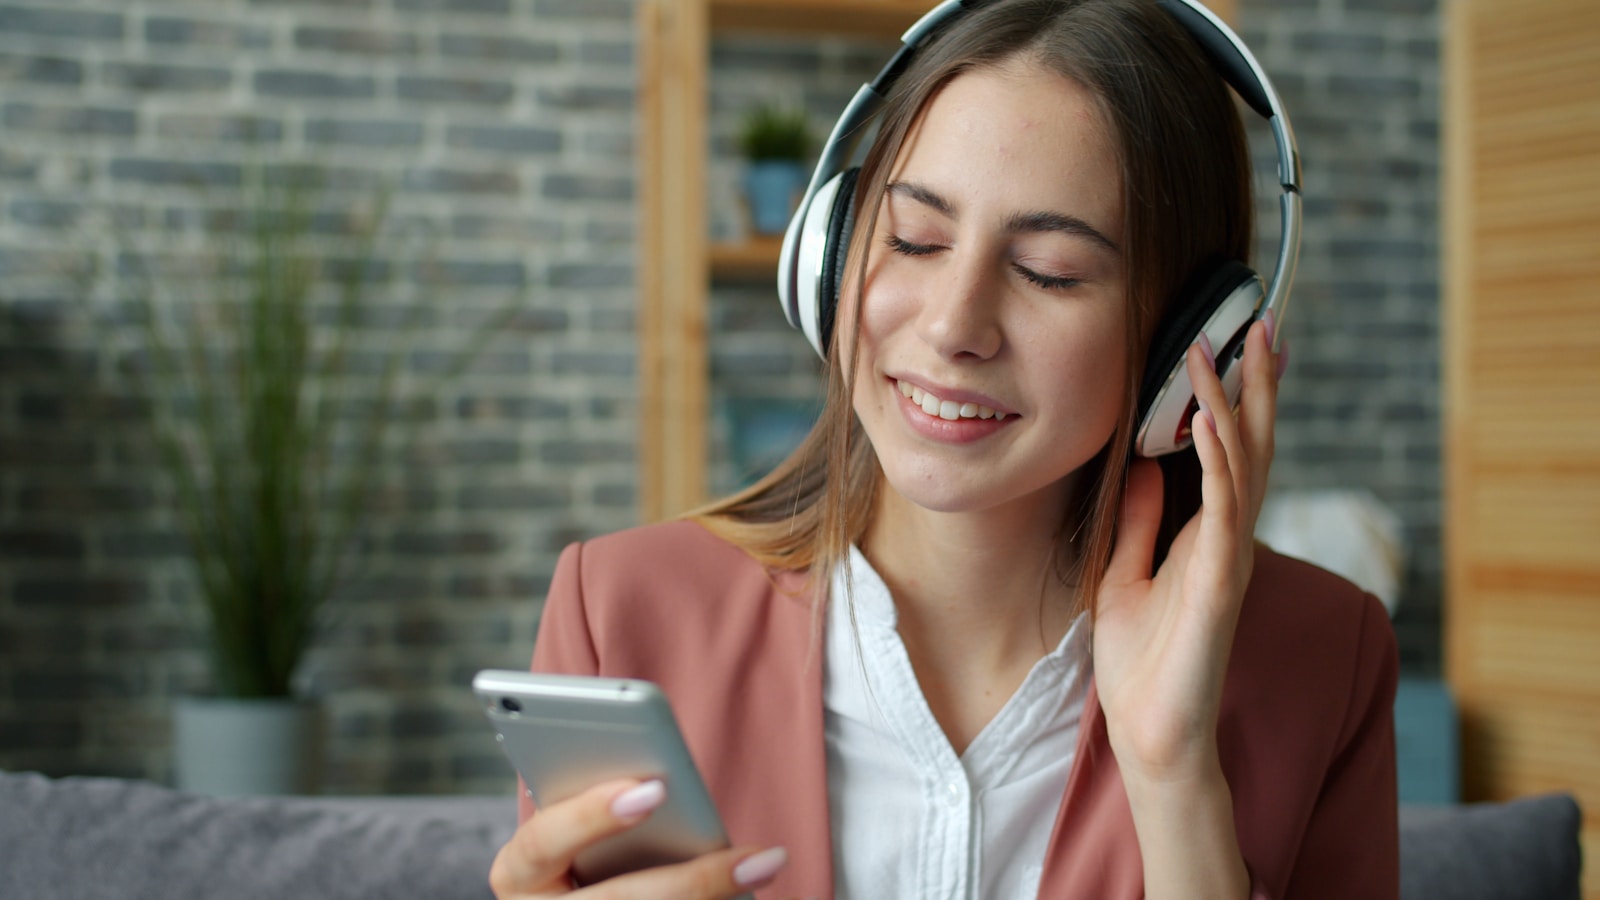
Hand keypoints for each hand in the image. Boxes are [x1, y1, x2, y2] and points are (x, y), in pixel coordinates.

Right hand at [489, 778, 788, 898]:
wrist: (566, 896)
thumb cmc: (575, 849)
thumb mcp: (571, 828)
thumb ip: (598, 806)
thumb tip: (665, 785)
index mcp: (518, 870)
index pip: (545, 840)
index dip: (592, 815)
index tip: (655, 791)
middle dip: (693, 883)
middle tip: (755, 858)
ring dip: (712, 898)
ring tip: (767, 869)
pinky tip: (746, 892)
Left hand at [1092, 316, 1283, 783]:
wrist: (1151, 733)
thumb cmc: (1142, 662)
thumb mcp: (1125, 574)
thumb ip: (1139, 521)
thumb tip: (1141, 466)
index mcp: (1208, 535)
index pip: (1229, 453)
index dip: (1236, 400)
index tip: (1234, 344)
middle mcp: (1228, 539)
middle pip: (1251, 445)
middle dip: (1256, 385)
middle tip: (1258, 323)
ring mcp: (1228, 558)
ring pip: (1242, 465)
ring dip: (1234, 404)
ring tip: (1227, 349)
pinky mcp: (1219, 584)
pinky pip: (1223, 512)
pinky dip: (1217, 463)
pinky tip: (1209, 422)